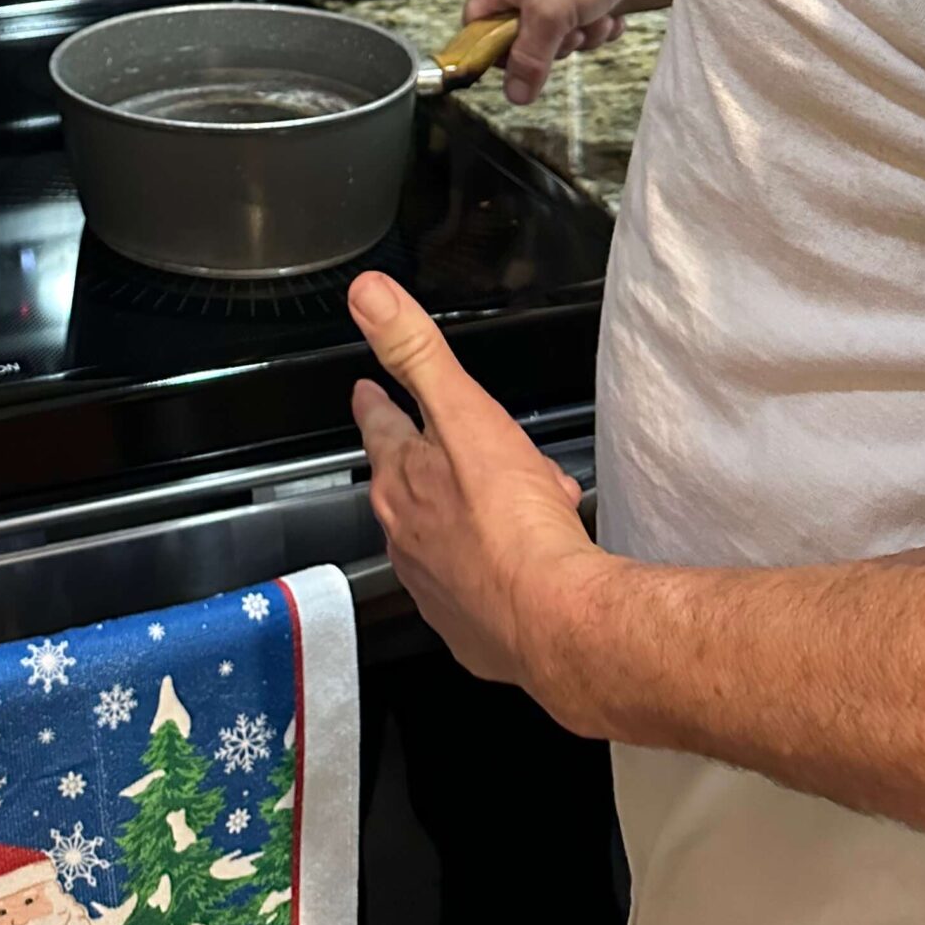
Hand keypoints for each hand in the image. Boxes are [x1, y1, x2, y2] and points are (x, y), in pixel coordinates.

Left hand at [349, 271, 607, 724]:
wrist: (556, 620)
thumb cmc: (513, 520)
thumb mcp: (464, 411)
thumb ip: (416, 350)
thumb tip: (368, 295)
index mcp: (402, 481)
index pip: (379, 428)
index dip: (378, 404)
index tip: (369, 392)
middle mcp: (406, 536)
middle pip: (412, 484)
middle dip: (441, 462)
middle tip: (470, 448)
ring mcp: (435, 587)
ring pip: (444, 534)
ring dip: (471, 515)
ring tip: (515, 503)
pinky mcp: (470, 628)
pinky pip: (472, 587)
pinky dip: (491, 568)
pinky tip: (521, 565)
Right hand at [465, 0, 684, 102]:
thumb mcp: (549, 17)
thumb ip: (529, 59)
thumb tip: (514, 94)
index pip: (478, 25)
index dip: (493, 50)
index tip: (517, 66)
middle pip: (521, 37)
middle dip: (552, 45)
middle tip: (566, 34)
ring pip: (557, 36)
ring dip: (581, 37)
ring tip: (594, 18)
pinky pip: (582, 28)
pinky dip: (597, 27)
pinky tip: (609, 14)